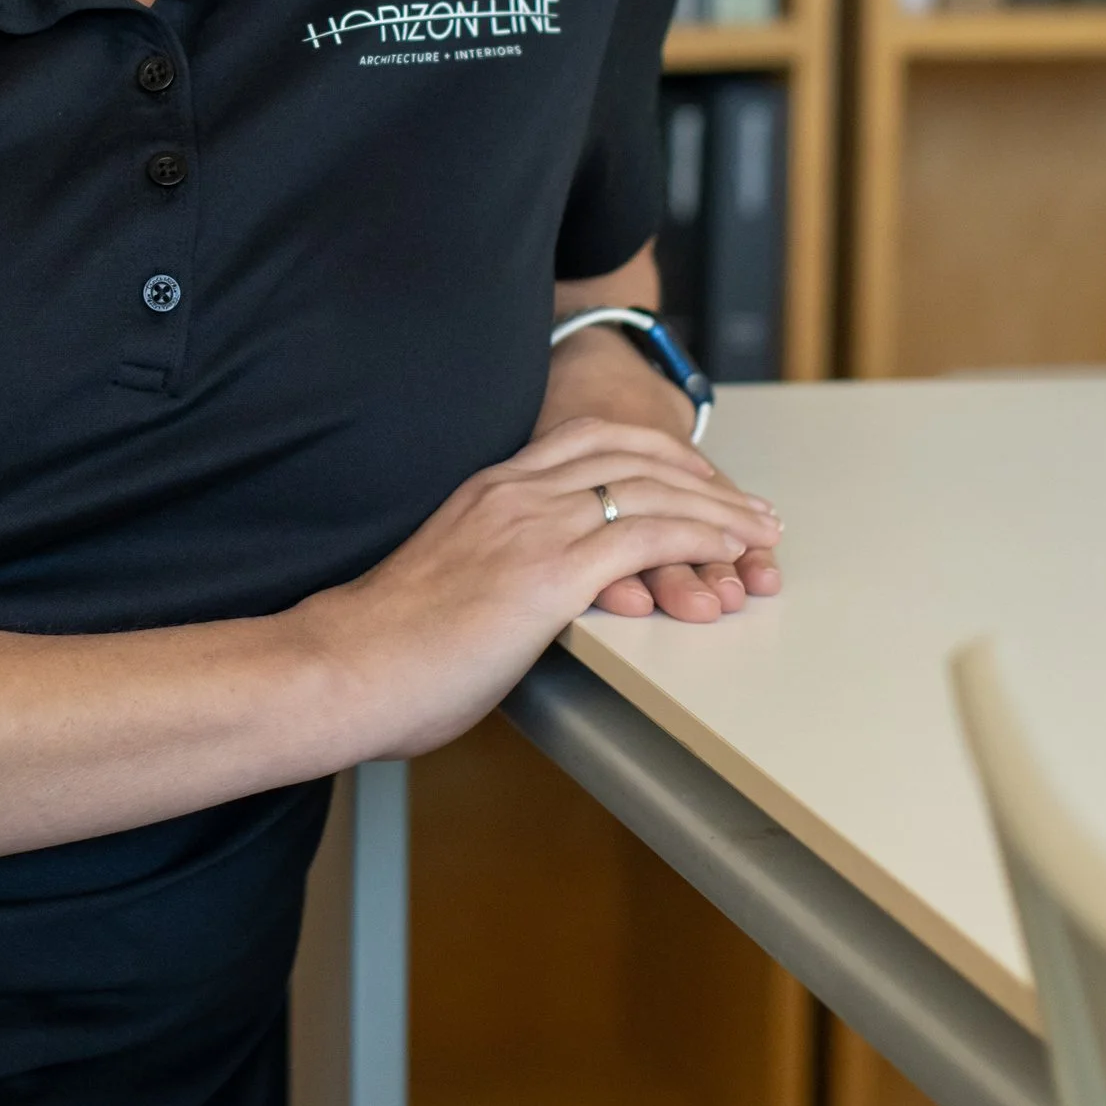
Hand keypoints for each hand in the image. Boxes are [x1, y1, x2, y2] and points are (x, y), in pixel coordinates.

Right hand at [294, 415, 785, 766]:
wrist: (347, 665)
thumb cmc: (383, 650)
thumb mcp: (445, 585)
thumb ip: (489, 576)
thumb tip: (511, 611)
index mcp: (488, 489)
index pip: (590, 440)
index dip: (655, 455)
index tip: (694, 481)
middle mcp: (515, 491)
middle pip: (634, 451)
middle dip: (702, 473)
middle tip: (746, 504)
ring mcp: (533, 524)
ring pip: (653, 488)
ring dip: (718, 506)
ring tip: (759, 530)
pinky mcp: (550, 570)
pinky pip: (649, 534)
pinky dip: (701, 537)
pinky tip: (729, 550)